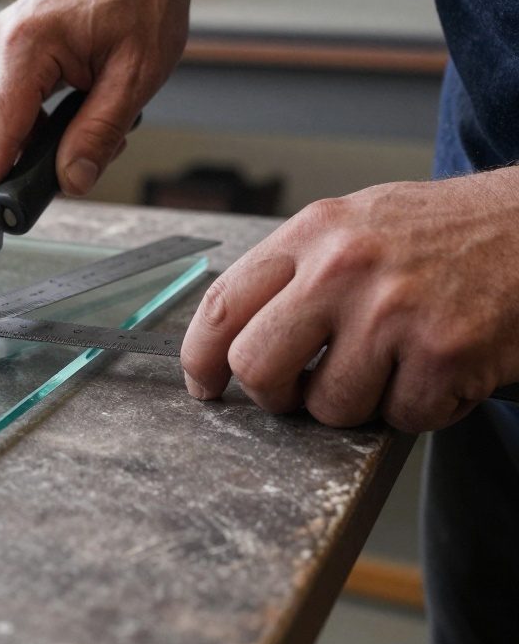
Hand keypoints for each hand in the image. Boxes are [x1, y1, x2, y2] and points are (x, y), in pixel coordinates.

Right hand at [0, 0, 193, 221]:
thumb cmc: (143, 4)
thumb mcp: (136, 77)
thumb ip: (99, 134)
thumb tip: (70, 181)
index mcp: (26, 46)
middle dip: (26, 165)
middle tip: (80, 167)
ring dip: (35, 143)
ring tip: (90, 124)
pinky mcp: (1, 49)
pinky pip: (5, 106)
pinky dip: (34, 124)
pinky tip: (74, 112)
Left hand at [180, 170, 518, 431]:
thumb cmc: (444, 233)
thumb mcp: (355, 225)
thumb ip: (295, 271)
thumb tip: (235, 336)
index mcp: (313, 233)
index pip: (223, 305)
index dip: (199, 357)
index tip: (203, 384)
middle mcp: (343, 269)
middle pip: (257, 367)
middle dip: (273, 394)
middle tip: (300, 390)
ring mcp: (392, 313)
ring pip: (330, 406)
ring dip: (359, 402)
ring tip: (393, 362)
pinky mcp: (443, 354)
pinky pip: (401, 418)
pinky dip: (420, 407)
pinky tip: (438, 367)